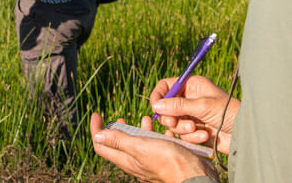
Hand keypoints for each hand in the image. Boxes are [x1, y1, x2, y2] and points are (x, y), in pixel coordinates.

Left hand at [90, 113, 216, 181]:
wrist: (194, 176)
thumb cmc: (168, 161)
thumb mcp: (141, 147)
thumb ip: (119, 141)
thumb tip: (97, 136)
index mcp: (126, 160)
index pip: (102, 146)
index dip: (96, 130)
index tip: (97, 114)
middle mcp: (136, 162)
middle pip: (120, 145)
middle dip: (118, 130)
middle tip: (119, 117)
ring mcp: (151, 162)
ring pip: (141, 144)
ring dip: (140, 130)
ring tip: (145, 118)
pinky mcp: (165, 160)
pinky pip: (158, 147)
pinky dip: (159, 136)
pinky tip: (166, 130)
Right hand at [150, 75, 239, 154]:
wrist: (244, 133)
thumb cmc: (228, 112)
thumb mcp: (202, 106)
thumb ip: (178, 106)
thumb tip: (156, 105)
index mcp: (192, 86)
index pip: (167, 85)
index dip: (159, 95)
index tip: (155, 107)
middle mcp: (190, 100)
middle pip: (166, 107)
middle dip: (170, 117)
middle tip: (172, 123)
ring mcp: (191, 116)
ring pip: (173, 124)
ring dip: (183, 128)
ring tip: (196, 129)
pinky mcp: (194, 131)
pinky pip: (182, 135)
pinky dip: (191, 137)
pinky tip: (204, 136)